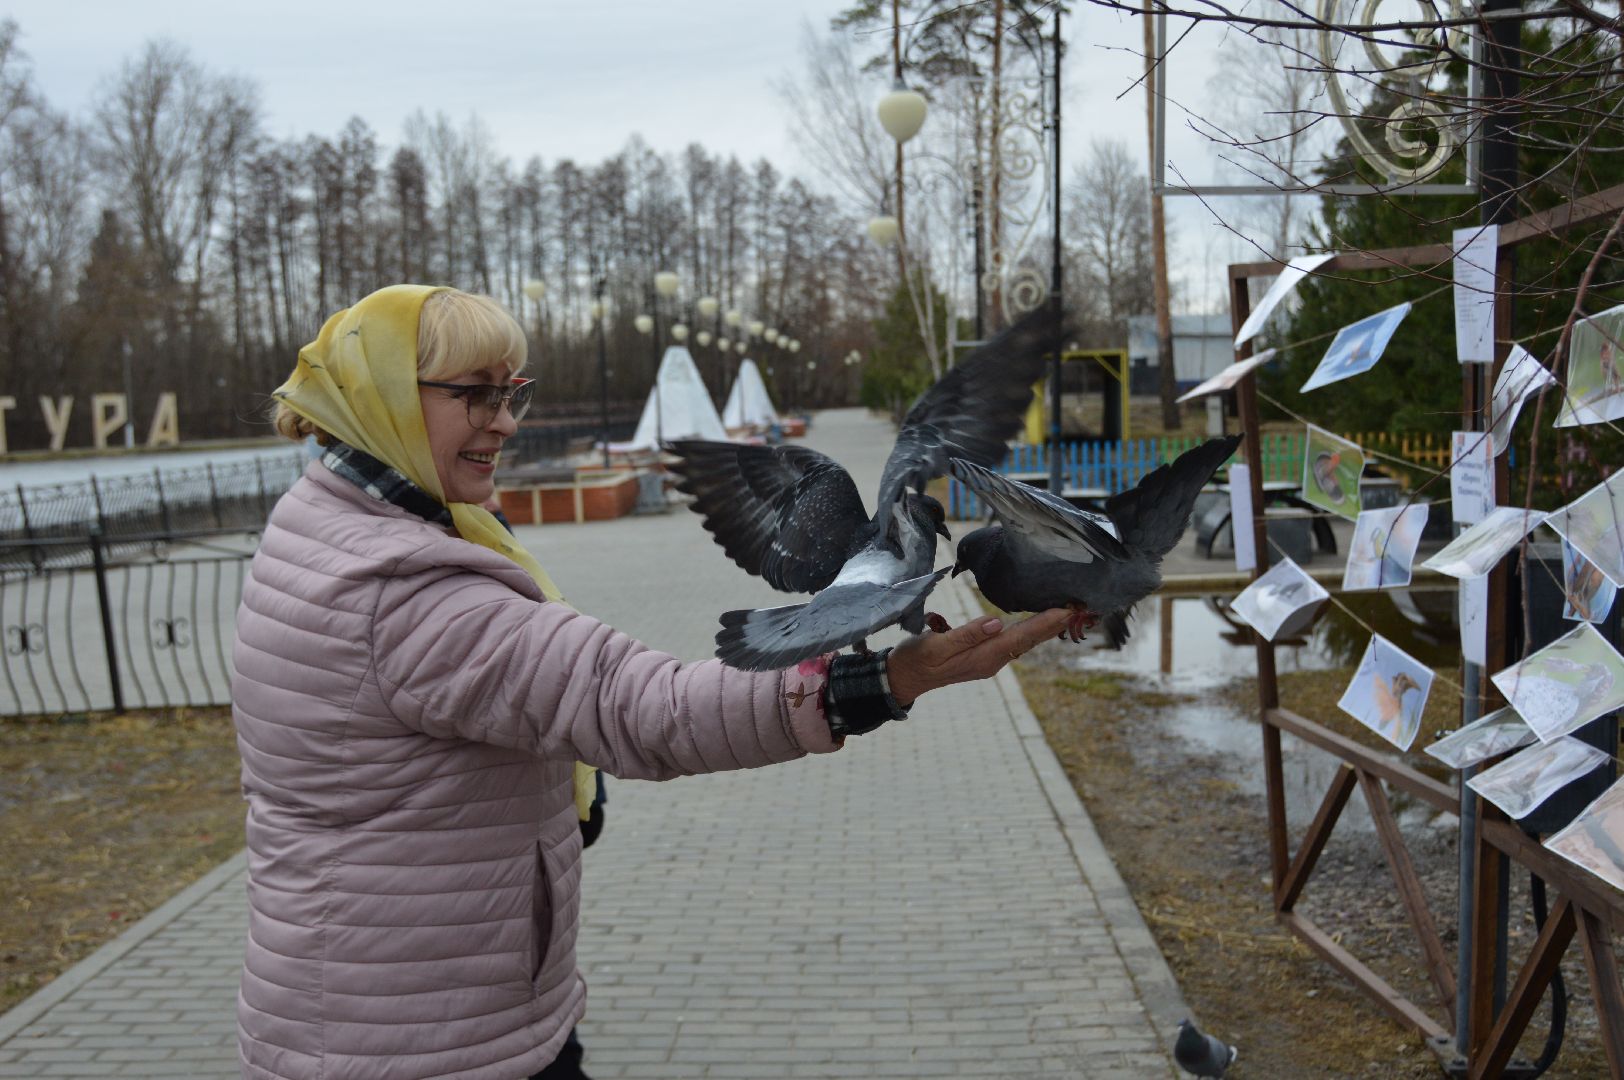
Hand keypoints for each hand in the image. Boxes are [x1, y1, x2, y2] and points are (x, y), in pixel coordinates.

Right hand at [885, 609, 1070, 706]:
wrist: (905, 677)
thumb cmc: (917, 658)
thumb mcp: (937, 644)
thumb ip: (967, 634)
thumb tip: (997, 623)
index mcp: (984, 656)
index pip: (1021, 636)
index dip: (1045, 623)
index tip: (1066, 610)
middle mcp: (992, 660)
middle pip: (1029, 640)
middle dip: (1053, 624)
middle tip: (1078, 607)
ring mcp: (988, 660)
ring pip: (1023, 641)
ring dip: (1044, 627)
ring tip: (1065, 612)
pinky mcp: (983, 656)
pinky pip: (1012, 642)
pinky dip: (1029, 630)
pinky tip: (1037, 622)